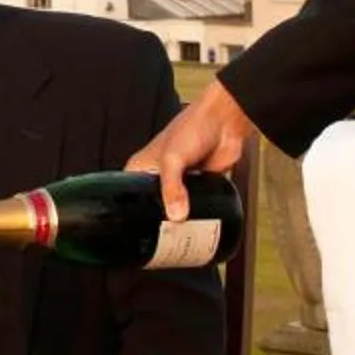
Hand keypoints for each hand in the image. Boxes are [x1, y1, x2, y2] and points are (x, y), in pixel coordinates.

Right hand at [126, 83, 253, 217]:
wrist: (225, 122)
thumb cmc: (193, 126)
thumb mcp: (172, 158)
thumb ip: (172, 188)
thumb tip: (175, 214)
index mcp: (143, 167)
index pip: (129, 194)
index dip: (133, 210)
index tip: (140, 225)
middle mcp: (159, 176)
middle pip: (154, 205)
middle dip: (160, 217)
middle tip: (164, 232)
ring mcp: (181, 182)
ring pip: (176, 208)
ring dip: (181, 217)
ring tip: (181, 229)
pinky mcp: (200, 186)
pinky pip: (196, 206)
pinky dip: (198, 213)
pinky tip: (198, 219)